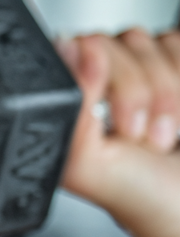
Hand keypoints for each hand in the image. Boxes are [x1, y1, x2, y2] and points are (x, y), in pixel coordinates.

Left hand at [58, 28, 179, 236]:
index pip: (77, 46)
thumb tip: (68, 48)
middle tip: (144, 137)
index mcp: (67, 92)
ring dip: (169, 93)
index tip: (123, 124)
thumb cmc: (138, 195)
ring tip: (164, 133)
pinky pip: (176, 42)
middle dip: (140, 96)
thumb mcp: (86, 162)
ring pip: (148, 40)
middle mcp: (97, 73)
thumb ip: (69, 106)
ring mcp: (137, 66)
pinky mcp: (172, 63)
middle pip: (115, 41)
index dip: (105, 80)